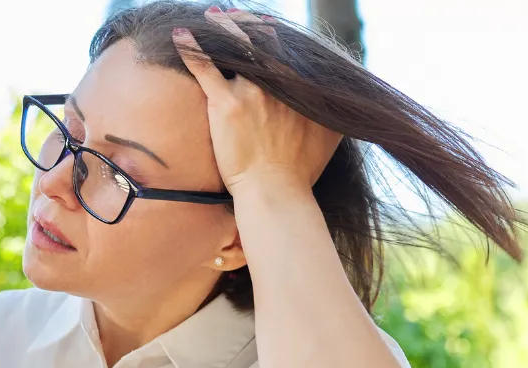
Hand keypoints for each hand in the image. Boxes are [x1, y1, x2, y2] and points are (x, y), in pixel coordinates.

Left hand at [173, 8, 341, 196]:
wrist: (276, 190)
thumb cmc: (301, 169)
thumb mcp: (331, 134)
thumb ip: (334, 111)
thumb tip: (347, 102)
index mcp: (300, 86)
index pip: (285, 49)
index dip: (271, 34)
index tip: (264, 27)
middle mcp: (278, 83)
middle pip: (261, 41)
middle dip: (247, 24)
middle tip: (233, 14)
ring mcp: (252, 91)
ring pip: (235, 48)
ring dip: (222, 27)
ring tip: (212, 14)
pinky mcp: (226, 104)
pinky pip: (204, 68)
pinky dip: (191, 48)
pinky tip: (180, 35)